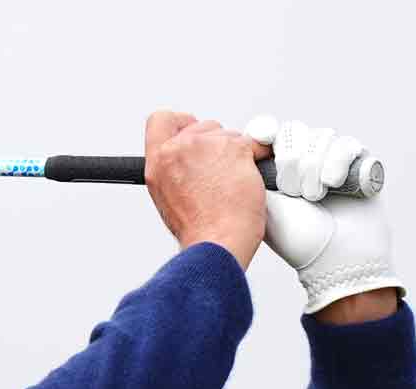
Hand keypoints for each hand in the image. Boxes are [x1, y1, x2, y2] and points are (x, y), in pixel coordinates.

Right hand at [143, 111, 266, 268]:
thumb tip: (195, 160)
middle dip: (215, 144)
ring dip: (235, 153)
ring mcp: (206, 146)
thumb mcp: (169, 197)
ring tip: (231, 183)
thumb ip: (176, 170)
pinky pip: (254, 142)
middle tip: (219, 171)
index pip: (162, 120)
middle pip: (202, 125)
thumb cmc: (199, 229)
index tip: (193, 135)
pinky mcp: (235, 148)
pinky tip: (250, 177)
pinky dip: (257, 156)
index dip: (181, 123)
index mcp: (158, 162)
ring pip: (228, 133)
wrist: (217, 242)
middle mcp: (178, 150)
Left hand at [244, 115, 405, 314]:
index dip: (267, 133)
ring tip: (312, 196)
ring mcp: (331, 162)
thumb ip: (247, 175)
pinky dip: (336, 161)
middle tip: (293, 190)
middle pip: (295, 132)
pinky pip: (346, 145)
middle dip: (292, 159)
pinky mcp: (358, 165)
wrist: (335, 259)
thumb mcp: (262, 205)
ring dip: (313, 165)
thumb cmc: (297, 240)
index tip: (263, 138)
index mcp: (277, 169)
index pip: (271, 133)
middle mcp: (303, 162)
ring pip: (320, 137)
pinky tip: (331, 183)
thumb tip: (231, 147)